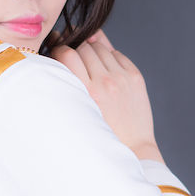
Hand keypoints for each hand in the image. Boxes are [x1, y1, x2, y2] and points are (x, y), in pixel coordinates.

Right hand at [49, 29, 161, 158]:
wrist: (133, 148)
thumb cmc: (100, 134)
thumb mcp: (78, 111)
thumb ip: (68, 82)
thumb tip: (61, 49)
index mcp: (87, 93)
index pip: (68, 54)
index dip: (60, 51)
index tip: (59, 55)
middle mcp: (105, 83)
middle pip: (84, 47)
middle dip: (77, 51)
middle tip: (76, 64)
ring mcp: (122, 78)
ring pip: (100, 47)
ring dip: (93, 52)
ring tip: (91, 68)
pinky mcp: (135, 77)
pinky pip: (117, 54)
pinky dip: (109, 58)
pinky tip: (106, 72)